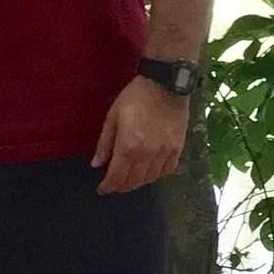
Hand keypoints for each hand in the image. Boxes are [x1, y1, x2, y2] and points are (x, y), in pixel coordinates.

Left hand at [91, 74, 189, 193]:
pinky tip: (150, 170)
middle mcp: (147, 155)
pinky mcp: (177, 149)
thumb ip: (105, 143)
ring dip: (138, 182)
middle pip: (133, 181)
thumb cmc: (135, 97)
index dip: (107, 186)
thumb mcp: (113, 116)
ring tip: (130, 178)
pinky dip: (156, 175)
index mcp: (128, 147)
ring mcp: (164, 153)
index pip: (116, 177)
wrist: (165, 84)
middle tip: (114, 184)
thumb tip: (96, 164)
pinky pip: (167, 171)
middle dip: (121, 186)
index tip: (102, 189)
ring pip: (150, 179)